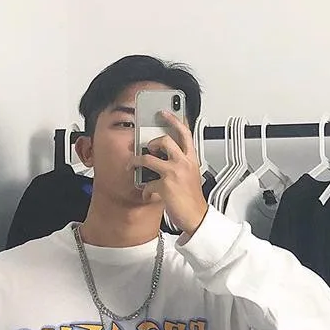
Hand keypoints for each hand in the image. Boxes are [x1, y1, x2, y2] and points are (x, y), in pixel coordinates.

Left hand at [128, 110, 208, 235]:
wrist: (196, 217)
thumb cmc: (192, 199)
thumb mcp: (191, 176)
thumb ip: (181, 165)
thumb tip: (163, 161)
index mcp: (192, 159)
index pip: (185, 133)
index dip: (173, 120)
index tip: (164, 113)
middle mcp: (183, 163)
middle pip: (164, 141)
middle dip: (151, 142)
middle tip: (147, 148)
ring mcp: (174, 173)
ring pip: (148, 159)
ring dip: (136, 162)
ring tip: (133, 166)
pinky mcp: (165, 186)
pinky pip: (148, 184)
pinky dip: (145, 191)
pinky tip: (147, 195)